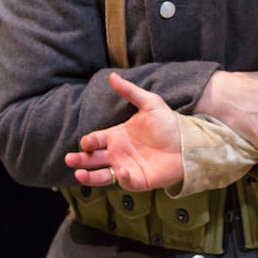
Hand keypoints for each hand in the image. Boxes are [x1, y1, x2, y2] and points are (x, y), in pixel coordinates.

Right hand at [64, 72, 183, 190]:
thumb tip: (112, 75)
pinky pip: (124, 182)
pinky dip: (121, 178)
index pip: (95, 140)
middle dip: (80, 159)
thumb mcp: (150, 103)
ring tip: (78, 174)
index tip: (87, 142)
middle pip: (93, 158)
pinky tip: (120, 172)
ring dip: (89, 176)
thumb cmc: (168, 123)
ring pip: (101, 174)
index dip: (88, 141)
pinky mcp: (138, 180)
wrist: (188, 142)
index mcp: (117, 136)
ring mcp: (126, 167)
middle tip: (69, 159)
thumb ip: (130, 91)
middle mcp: (118, 153)